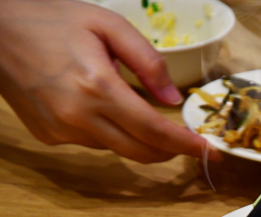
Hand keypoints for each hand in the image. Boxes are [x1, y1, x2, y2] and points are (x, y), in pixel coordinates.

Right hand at [0, 0, 219, 162]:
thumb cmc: (52, 21)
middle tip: (188, 141)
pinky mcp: (49, 137)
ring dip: (139, 138)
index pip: (155, 130)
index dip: (187, 145)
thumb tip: (173, 100)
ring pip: (118, 149)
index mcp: (97, 87)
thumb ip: (149, 61)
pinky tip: (99, 106)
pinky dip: (110, 132)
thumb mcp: (108, 25)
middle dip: (171, 151)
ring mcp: (61, 131)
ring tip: (133, 106)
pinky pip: (94, 144)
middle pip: (141, 151)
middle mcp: (79, 117)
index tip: (211, 152)